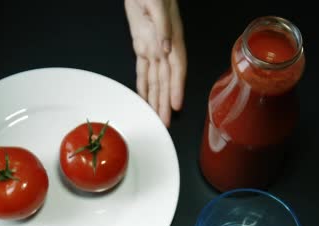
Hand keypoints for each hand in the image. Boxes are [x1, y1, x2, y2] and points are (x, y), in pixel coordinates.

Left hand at [125, 0, 186, 126]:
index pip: (176, 68)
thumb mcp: (157, 3)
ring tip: (158, 117)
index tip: (176, 104)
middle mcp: (165, 47)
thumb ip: (163, 24)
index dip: (177, 87)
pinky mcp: (142, 45)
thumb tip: (167, 47)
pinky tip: (144, 98)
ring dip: (156, 99)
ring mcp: (153, 47)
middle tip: (165, 121)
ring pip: (155, 79)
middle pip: (166, 80)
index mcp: (172, 38)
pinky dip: (143, 85)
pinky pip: (143, 70)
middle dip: (166, 102)